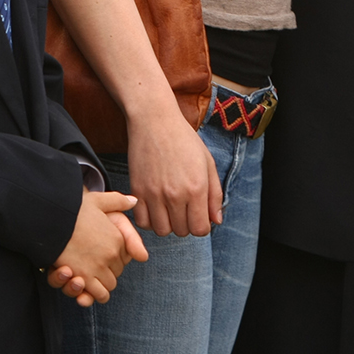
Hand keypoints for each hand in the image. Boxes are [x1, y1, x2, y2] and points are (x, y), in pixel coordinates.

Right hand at [49, 191, 146, 306]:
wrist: (51, 216)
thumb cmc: (73, 208)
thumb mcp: (99, 200)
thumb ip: (118, 201)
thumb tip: (134, 201)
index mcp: (117, 238)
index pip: (125, 258)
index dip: (114, 259)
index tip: (102, 255)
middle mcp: (111, 255)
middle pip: (116, 274)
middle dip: (107, 273)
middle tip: (93, 267)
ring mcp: (97, 267)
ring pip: (108, 287)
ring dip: (100, 286)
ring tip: (88, 279)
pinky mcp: (82, 278)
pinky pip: (97, 294)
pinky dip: (93, 294)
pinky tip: (84, 287)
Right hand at [126, 110, 222, 236]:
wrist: (154, 121)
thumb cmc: (184, 139)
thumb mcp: (208, 163)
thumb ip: (215, 194)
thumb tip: (216, 220)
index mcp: (196, 188)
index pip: (200, 229)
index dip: (202, 225)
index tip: (198, 215)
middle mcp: (175, 195)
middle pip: (182, 231)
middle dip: (186, 224)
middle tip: (184, 208)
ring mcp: (154, 194)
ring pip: (162, 230)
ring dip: (168, 224)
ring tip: (170, 209)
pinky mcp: (137, 191)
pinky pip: (143, 222)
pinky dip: (149, 220)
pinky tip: (155, 207)